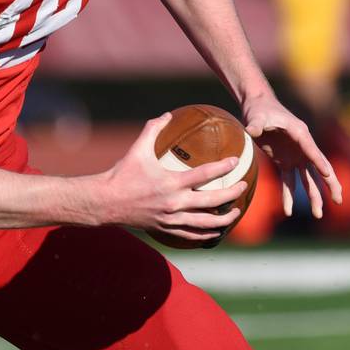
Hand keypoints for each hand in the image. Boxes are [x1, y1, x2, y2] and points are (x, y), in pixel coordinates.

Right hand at [95, 114, 247, 244]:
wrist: (105, 202)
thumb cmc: (121, 175)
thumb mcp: (137, 150)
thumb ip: (153, 130)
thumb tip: (168, 115)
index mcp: (171, 182)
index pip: (206, 174)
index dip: (224, 166)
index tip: (236, 161)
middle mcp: (174, 202)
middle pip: (213, 201)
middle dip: (232, 194)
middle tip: (244, 187)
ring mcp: (171, 219)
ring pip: (206, 223)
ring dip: (224, 219)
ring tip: (235, 212)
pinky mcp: (165, 229)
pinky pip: (191, 235)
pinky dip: (206, 234)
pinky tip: (215, 231)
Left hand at [241, 95, 340, 217]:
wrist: (258, 109)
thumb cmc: (260, 110)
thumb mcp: (257, 116)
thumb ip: (256, 124)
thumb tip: (252, 130)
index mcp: (300, 134)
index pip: (313, 151)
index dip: (320, 163)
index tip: (329, 176)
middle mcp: (303, 147)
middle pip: (319, 169)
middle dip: (329, 185)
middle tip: (338, 201)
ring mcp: (295, 156)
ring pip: (307, 180)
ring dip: (313, 197)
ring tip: (318, 214)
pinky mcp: (285, 162)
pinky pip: (289, 182)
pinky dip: (288, 196)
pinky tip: (287, 211)